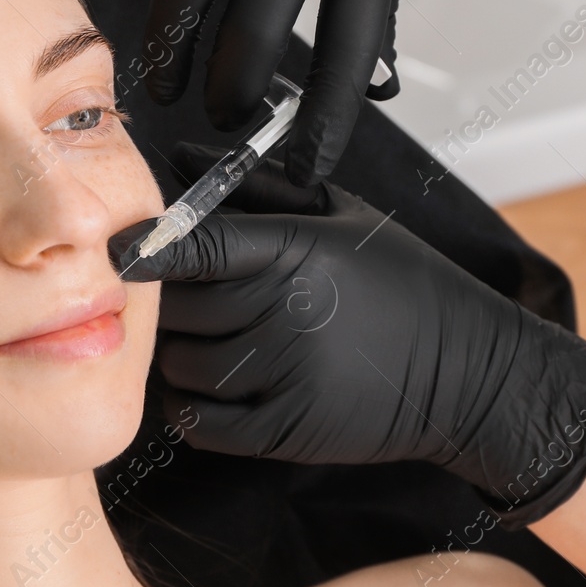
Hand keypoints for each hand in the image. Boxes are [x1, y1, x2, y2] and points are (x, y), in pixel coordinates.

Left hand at [109, 143, 585, 527]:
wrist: (470, 371)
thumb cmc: (401, 284)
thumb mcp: (341, 214)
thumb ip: (255, 186)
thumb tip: (178, 156)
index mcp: (297, 249)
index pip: (196, 245)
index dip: (145, 247)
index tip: (115, 251)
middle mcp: (287, 309)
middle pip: (177, 308)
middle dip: (167, 304)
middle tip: (183, 301)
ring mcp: (287, 374)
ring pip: (182, 365)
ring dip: (181, 355)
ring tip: (210, 341)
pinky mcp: (288, 430)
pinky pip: (201, 422)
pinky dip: (191, 407)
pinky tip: (213, 386)